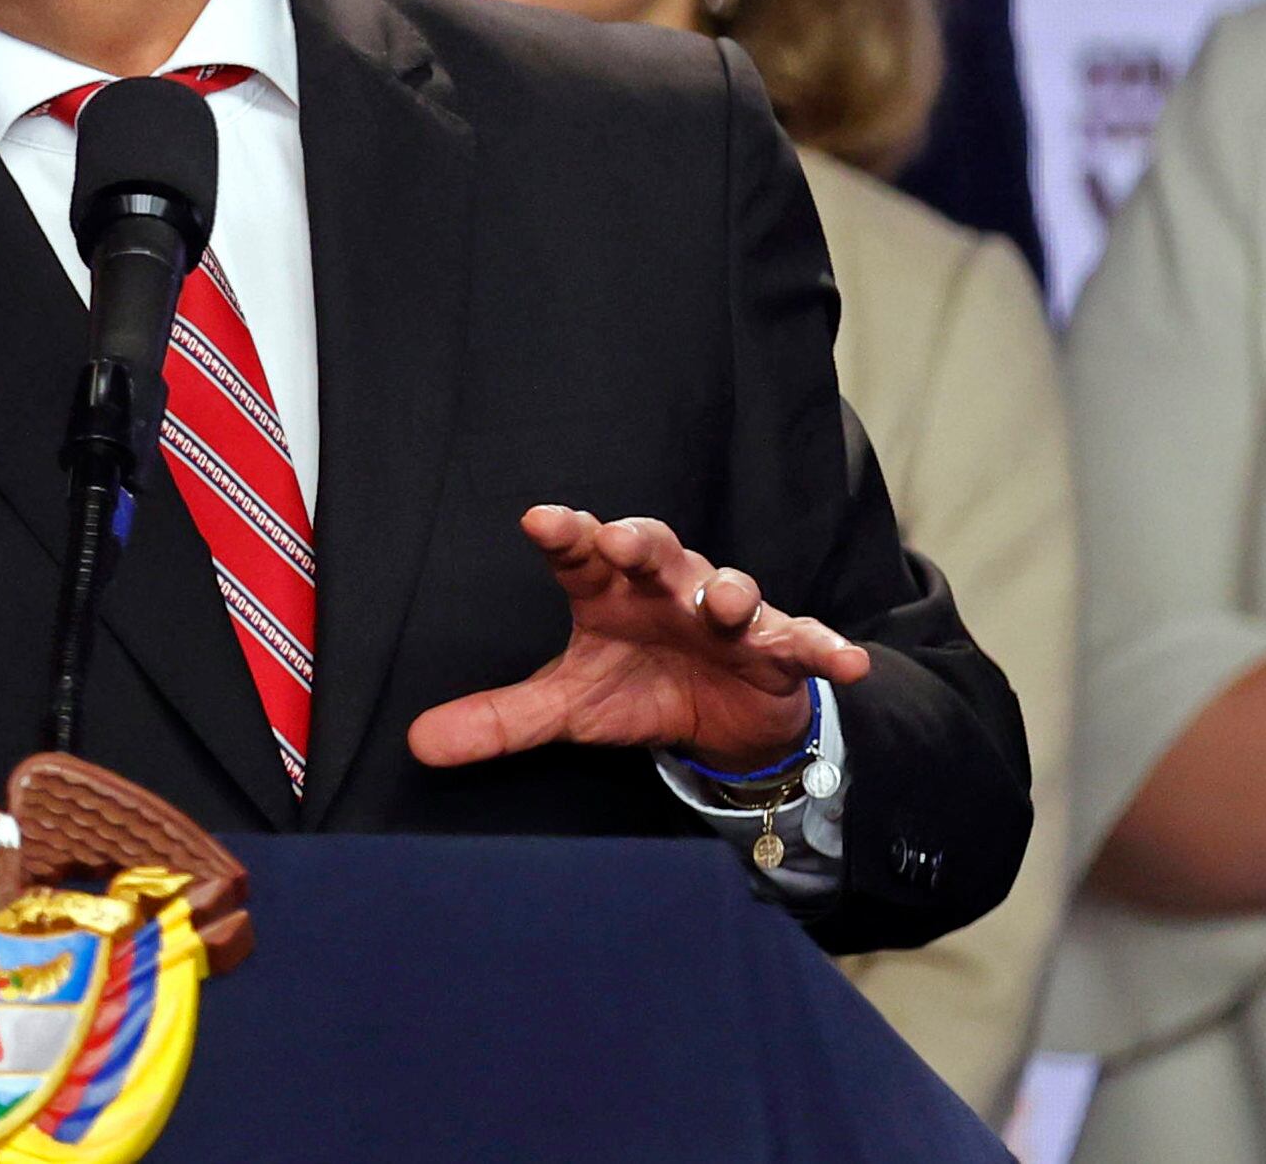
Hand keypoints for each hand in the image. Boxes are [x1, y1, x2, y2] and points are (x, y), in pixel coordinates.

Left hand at [408, 507, 871, 774]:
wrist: (720, 714)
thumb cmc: (635, 685)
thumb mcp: (568, 706)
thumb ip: (501, 719)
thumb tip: (418, 744)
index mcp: (610, 591)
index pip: (580, 554)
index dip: (563, 535)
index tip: (539, 521)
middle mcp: (669, 587)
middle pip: (655, 549)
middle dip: (641, 543)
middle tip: (619, 541)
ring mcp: (729, 615)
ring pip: (733, 590)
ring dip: (730, 593)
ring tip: (723, 603)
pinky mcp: (781, 649)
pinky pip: (807, 642)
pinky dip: (827, 650)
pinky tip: (847, 663)